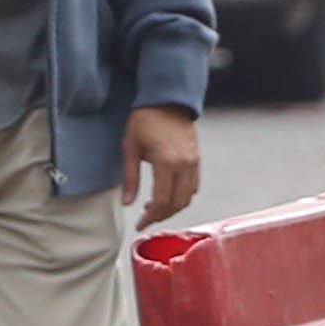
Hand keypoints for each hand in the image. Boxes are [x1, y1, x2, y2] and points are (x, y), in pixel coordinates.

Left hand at [124, 107, 202, 229]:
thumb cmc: (145, 121)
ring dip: (172, 208)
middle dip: (161, 216)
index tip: (139, 225)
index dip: (150, 218)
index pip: (161, 201)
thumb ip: (130, 178)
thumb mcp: (130, 148)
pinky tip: (168, 195)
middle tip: (146, 219)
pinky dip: (182, 196)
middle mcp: (184, 165)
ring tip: (155, 208)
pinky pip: (194, 187)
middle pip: (177, 204)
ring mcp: (194, 163)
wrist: (167, 100)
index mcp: (166, 162)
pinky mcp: (197, 160)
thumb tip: (127, 203)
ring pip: (187, 198)